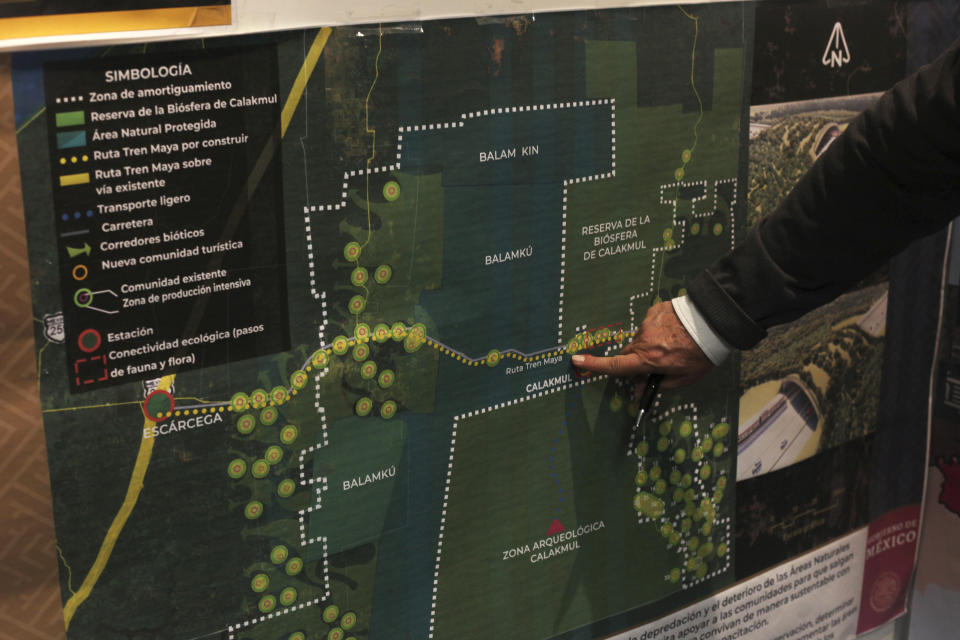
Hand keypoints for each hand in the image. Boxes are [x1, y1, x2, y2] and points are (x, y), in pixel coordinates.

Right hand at [570, 301, 712, 391]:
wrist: (715, 320)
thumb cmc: (702, 353)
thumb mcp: (685, 377)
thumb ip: (660, 385)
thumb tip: (640, 390)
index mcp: (649, 359)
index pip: (616, 365)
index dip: (594, 365)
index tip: (575, 360)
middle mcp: (644, 340)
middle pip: (628, 353)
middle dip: (636, 361)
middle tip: (658, 365)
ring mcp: (648, 323)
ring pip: (641, 339)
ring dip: (650, 344)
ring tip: (674, 344)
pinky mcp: (655, 310)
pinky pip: (649, 324)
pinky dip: (657, 330)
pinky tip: (675, 331)